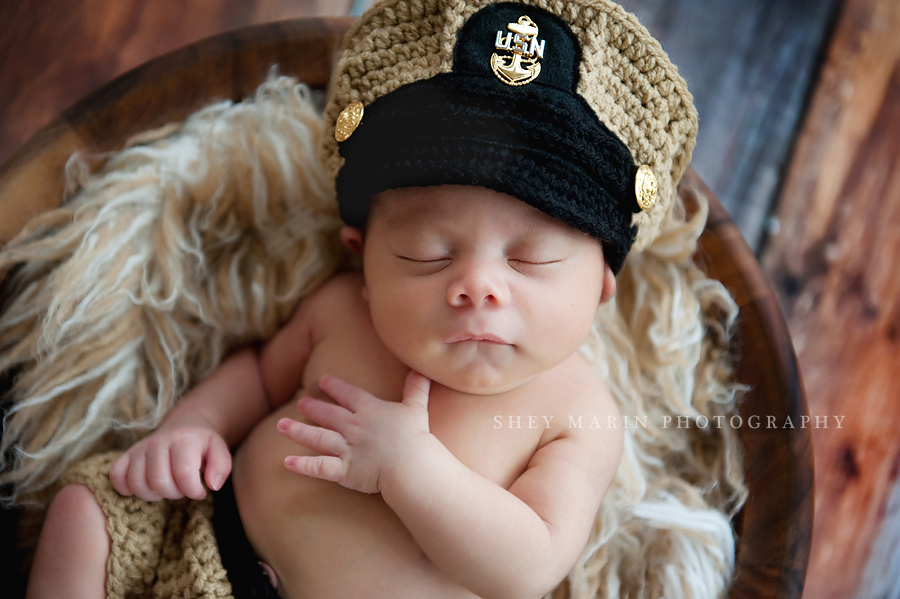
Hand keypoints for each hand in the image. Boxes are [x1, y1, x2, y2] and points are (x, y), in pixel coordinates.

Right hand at [109, 417, 230, 500]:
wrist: (186, 426)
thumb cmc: (203, 445)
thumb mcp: (219, 451)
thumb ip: (222, 467)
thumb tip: (212, 485)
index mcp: (184, 440)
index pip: (183, 473)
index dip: (192, 490)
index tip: (200, 491)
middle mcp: (159, 442)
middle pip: (158, 481)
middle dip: (174, 493)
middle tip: (183, 489)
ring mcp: (140, 448)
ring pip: (136, 482)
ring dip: (153, 494)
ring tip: (167, 488)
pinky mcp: (127, 455)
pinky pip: (116, 476)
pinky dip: (126, 488)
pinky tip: (143, 487)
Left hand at [277, 370, 430, 493]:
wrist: (410, 464)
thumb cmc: (415, 436)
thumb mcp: (417, 407)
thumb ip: (416, 388)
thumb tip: (422, 369)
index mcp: (371, 411)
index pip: (350, 395)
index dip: (336, 387)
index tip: (323, 381)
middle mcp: (354, 427)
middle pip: (329, 415)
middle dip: (314, 407)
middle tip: (300, 402)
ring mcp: (347, 448)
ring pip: (318, 437)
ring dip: (298, 430)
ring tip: (281, 425)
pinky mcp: (344, 471)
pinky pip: (319, 467)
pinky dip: (302, 465)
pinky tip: (286, 461)